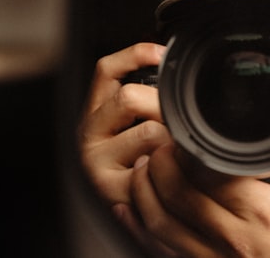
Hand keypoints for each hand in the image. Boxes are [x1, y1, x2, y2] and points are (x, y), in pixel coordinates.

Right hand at [80, 43, 171, 208]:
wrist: (138, 215)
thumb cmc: (139, 164)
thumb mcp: (135, 123)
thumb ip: (147, 97)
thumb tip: (171, 62)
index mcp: (95, 113)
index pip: (106, 70)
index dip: (136, 54)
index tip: (163, 53)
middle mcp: (88, 134)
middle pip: (130, 97)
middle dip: (164, 105)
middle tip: (181, 121)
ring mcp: (97, 163)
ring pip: (149, 131)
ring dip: (173, 140)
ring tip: (176, 153)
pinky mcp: (111, 189)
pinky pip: (154, 165)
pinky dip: (170, 166)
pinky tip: (170, 170)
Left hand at [125, 136, 269, 256]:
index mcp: (263, 214)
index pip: (211, 175)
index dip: (189, 152)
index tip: (184, 137)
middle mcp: (233, 238)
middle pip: (178, 195)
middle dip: (159, 164)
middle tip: (157, 146)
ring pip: (161, 224)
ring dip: (143, 192)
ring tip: (141, 169)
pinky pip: (160, 252)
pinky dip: (138, 229)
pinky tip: (129, 211)